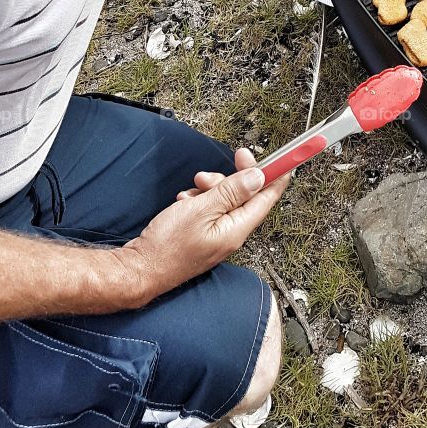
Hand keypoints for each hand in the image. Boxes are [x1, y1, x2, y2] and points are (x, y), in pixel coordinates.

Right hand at [120, 149, 286, 304]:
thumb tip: (259, 178)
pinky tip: (185, 201)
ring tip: (193, 190)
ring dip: (211, 187)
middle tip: (226, 163)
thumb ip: (232, 192)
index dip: (277, 175)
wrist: (141, 268)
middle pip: (246, 195)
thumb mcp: (201, 210)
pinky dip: (199, 200)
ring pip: (225, 199)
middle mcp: (232, 233)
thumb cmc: (168, 246)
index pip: (267, 197)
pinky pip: (210, 209)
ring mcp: (218, 235)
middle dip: (233, 177)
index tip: (285, 158)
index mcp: (238, 228)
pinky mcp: (204, 234)